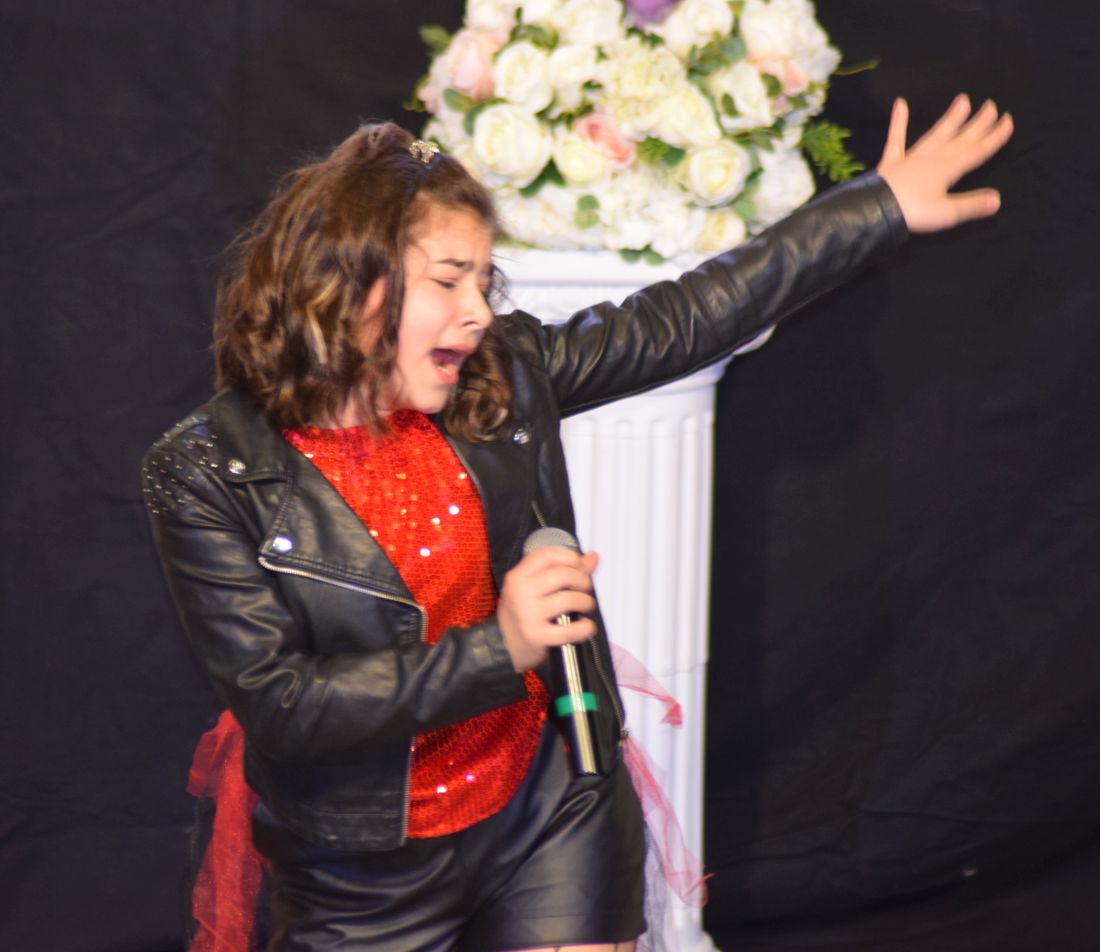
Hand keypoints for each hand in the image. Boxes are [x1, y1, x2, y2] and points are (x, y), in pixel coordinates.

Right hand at [497, 546, 599, 672]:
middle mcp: (521, 592)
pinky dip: (585, 628)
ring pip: (569, 599)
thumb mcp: (531, 589)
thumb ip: (561, 570)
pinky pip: (569, 630)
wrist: (501, 648)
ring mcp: (528, 614)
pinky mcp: (536, 636)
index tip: (579, 565)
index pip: (547, 555)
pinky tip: (586, 626)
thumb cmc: (519, 615)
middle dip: (582, 580)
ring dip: (586, 602)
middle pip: (562, 574)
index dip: (570, 557)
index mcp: (518, 577)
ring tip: (585, 606)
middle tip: (585, 589)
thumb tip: (591, 558)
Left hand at [876, 94, 1013, 232]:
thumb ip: (971, 204)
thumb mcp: (946, 213)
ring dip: (950, 118)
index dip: (994, 138)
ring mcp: (911, 158)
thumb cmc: (913, 212)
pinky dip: (898, 122)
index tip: (1008, 121)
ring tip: (962, 100)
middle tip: (991, 105)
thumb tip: (997, 199)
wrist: (875, 210)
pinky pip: (896, 139)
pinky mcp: (891, 162)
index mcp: (949, 169)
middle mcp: (933, 158)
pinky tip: (899, 103)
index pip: (977, 151)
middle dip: (978, 124)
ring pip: (936, 134)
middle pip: (960, 139)